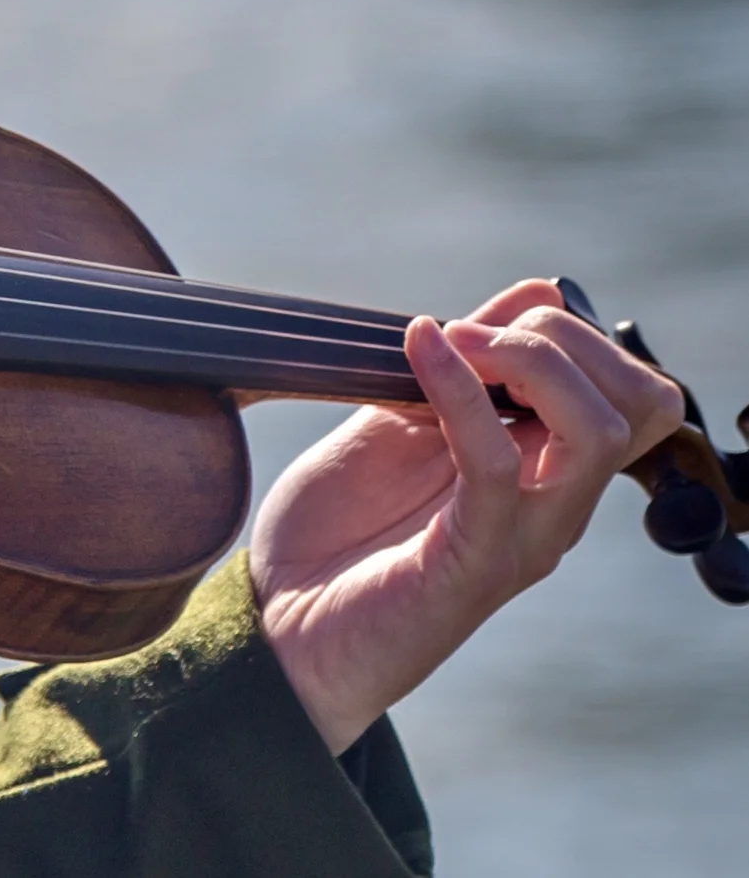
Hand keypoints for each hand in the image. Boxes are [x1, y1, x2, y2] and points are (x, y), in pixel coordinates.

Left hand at [248, 279, 684, 754]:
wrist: (277, 621)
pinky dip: (461, 393)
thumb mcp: (399, 423)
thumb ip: (460, 370)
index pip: (629, 389)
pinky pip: (494, 467)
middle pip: (640, 402)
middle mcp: (553, 506)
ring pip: (598, 431)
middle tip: (467, 330)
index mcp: (543, 471)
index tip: (476, 320)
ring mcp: (522, 537)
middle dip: (561, 339)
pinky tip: (420, 353)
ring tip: (450, 340)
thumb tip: (534, 295)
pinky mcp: (473, 564)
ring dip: (528, 361)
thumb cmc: (335, 531)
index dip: (569, 333)